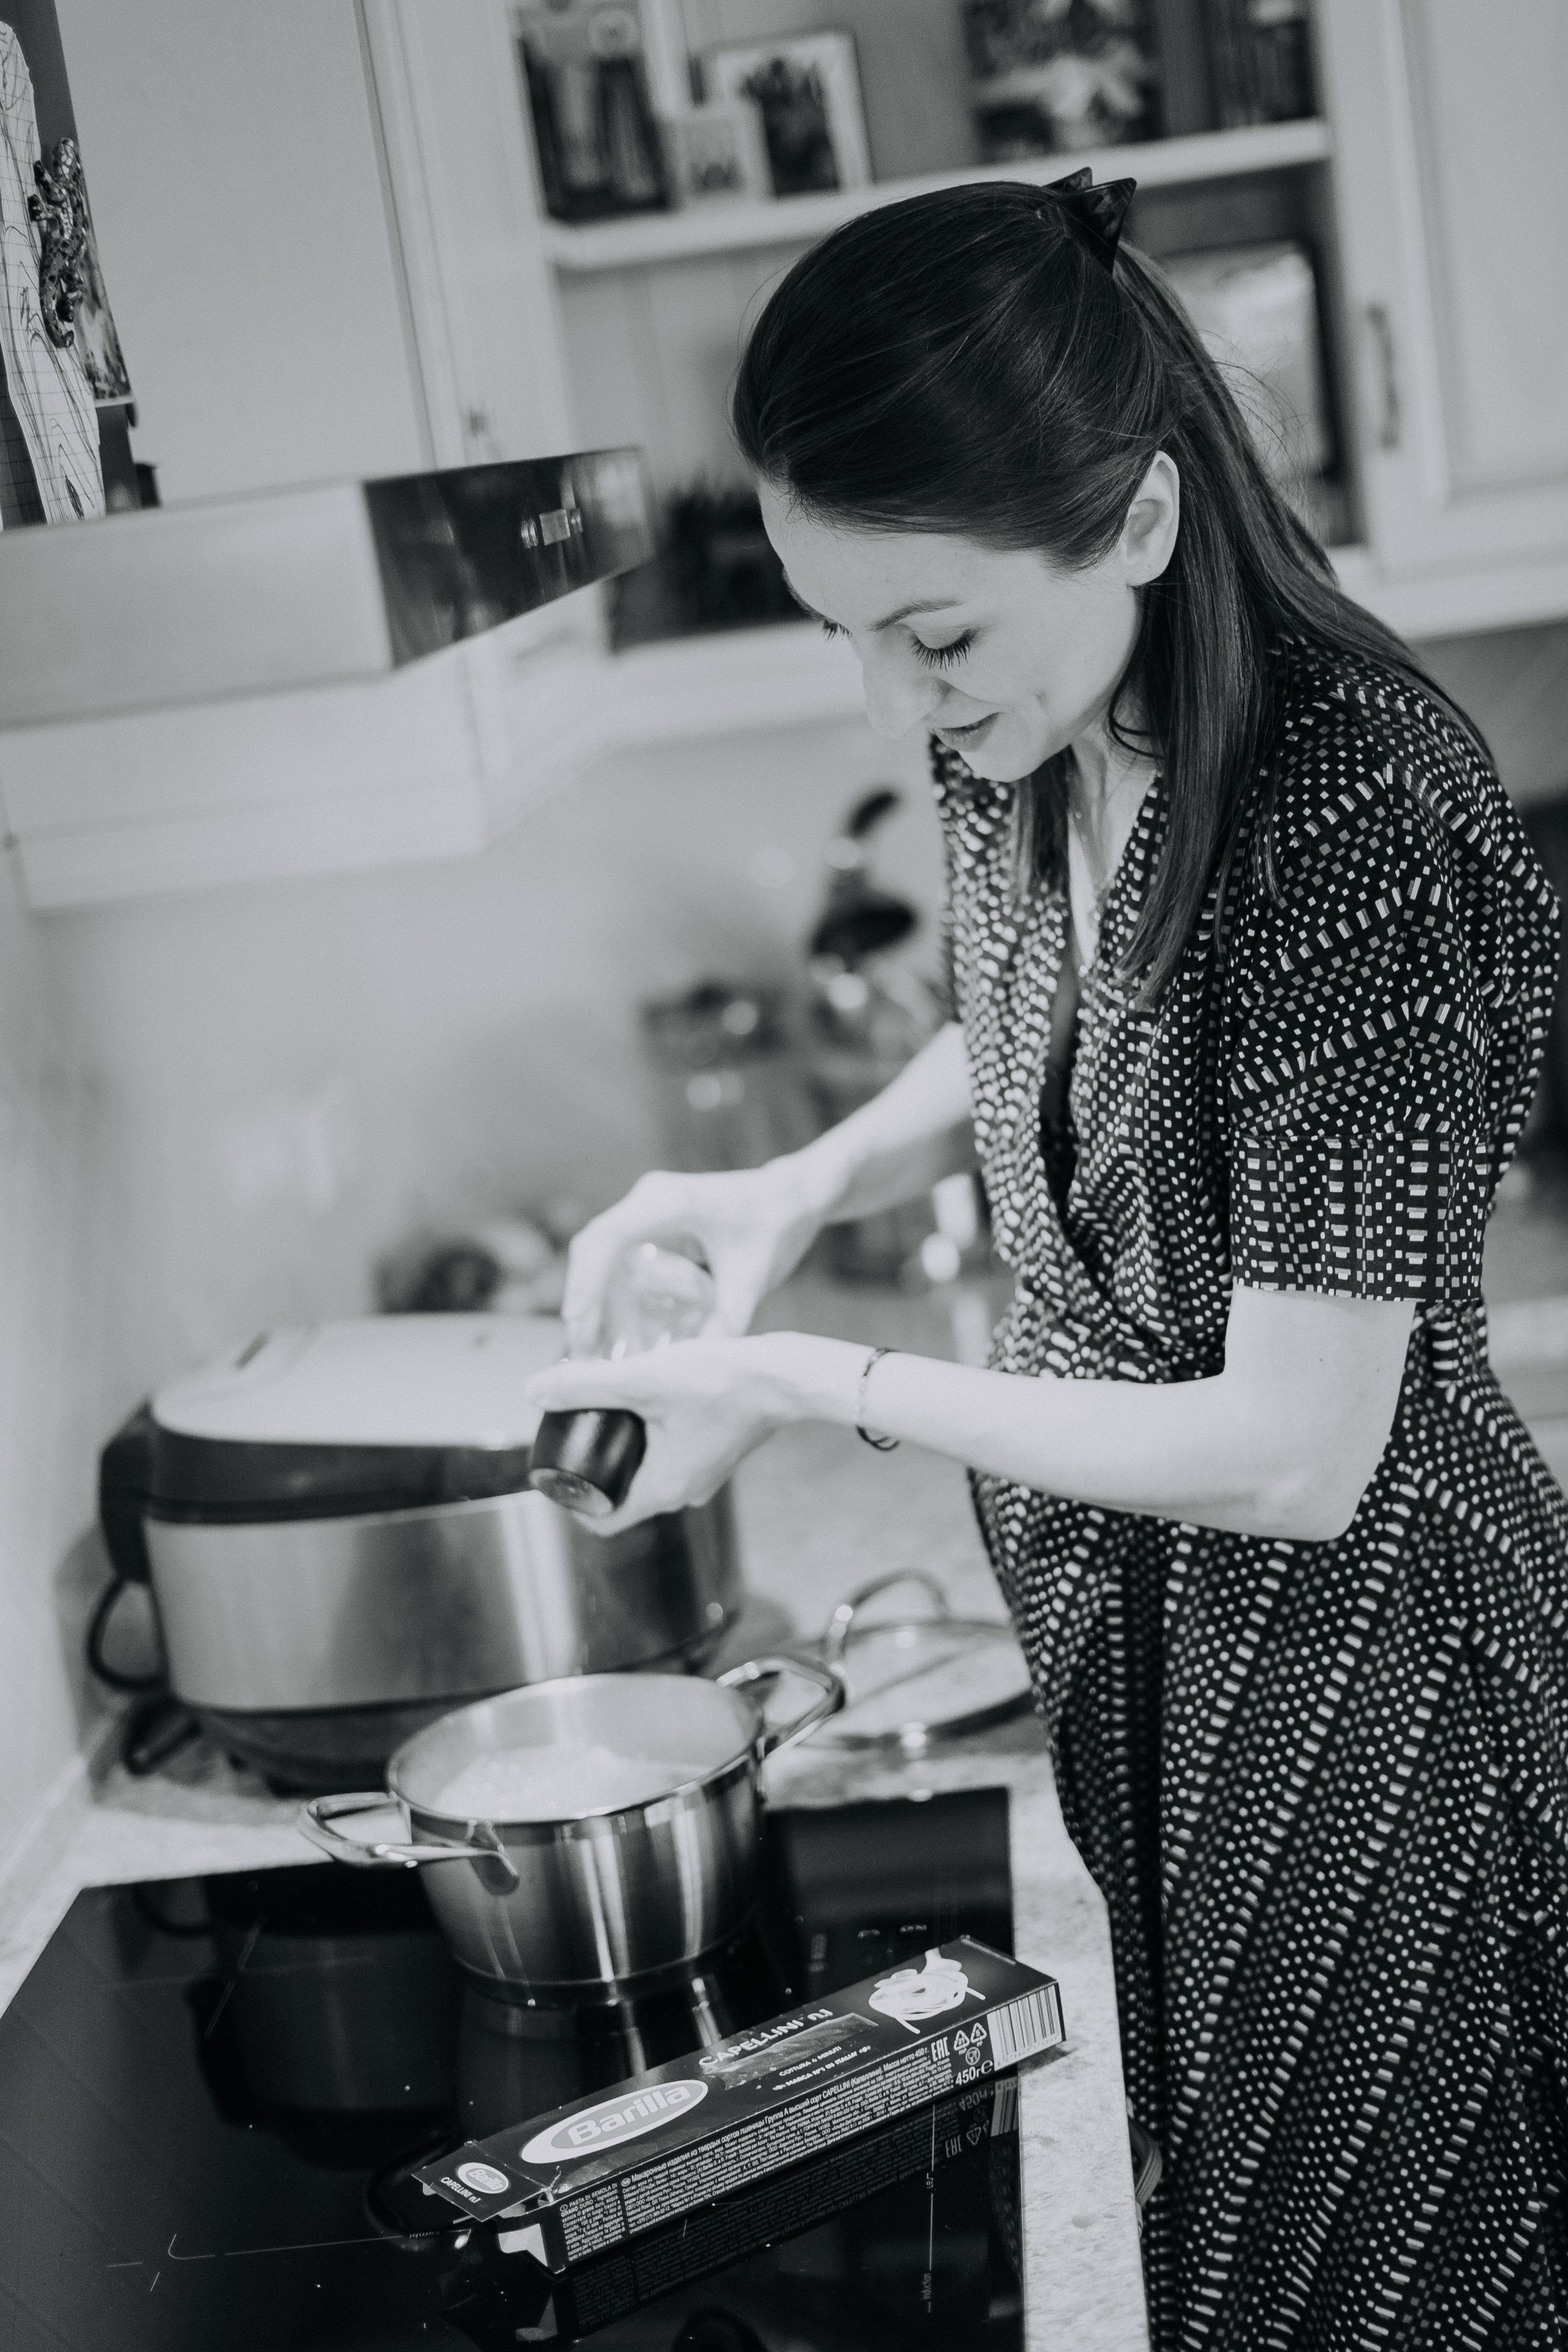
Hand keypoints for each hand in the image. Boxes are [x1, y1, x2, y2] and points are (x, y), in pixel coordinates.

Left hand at [524, 1331, 859, 1532]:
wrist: (786, 1376)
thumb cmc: (722, 1382)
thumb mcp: (642, 1380)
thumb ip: (586, 1385)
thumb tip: (533, 1391)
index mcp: (664, 1489)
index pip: (602, 1521)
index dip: (571, 1501)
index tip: (556, 1468)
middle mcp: (686, 1492)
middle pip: (624, 1493)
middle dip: (597, 1464)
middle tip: (576, 1428)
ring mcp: (705, 1474)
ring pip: (649, 1471)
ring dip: (626, 1447)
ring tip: (609, 1409)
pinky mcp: (719, 1452)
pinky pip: (673, 1454)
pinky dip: (654, 1435)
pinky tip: (648, 1399)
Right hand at [561, 1158, 831, 1357]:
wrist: (791, 1197)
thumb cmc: (776, 1224)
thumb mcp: (753, 1278)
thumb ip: (727, 1320)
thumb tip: (694, 1367)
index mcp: (669, 1201)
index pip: (607, 1237)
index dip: (585, 1280)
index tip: (576, 1321)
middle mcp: (648, 1201)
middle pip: (595, 1250)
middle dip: (585, 1301)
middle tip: (580, 1354)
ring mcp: (646, 1213)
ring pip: (604, 1261)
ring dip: (599, 1305)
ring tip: (595, 1354)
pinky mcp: (652, 1229)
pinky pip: (622, 1263)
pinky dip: (618, 1298)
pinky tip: (620, 1335)